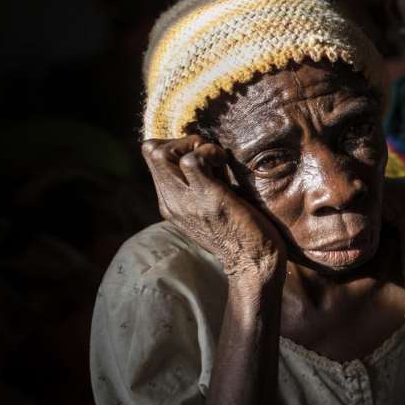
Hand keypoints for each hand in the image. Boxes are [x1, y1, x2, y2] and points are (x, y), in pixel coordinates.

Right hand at [142, 135, 285, 285]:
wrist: (254, 264)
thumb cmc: (241, 233)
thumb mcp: (209, 209)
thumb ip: (200, 187)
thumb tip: (206, 158)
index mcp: (170, 203)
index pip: (153, 159)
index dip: (178, 147)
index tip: (205, 157)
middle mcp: (171, 202)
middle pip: (150, 151)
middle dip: (182, 140)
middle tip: (209, 153)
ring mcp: (186, 201)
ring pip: (160, 153)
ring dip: (194, 145)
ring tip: (217, 159)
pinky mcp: (208, 199)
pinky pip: (192, 160)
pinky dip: (209, 152)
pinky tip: (225, 163)